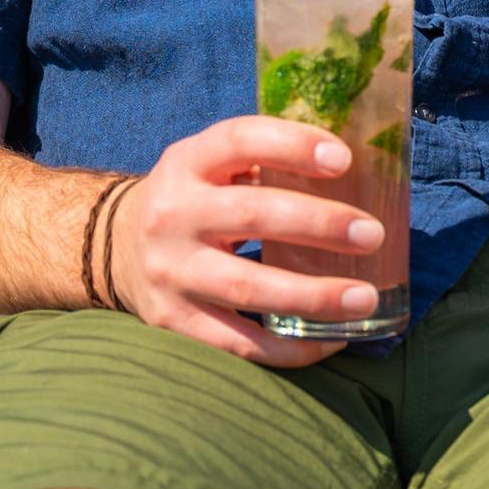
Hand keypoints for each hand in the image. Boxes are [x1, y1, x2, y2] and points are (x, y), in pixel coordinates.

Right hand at [110, 115, 386, 367]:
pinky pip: (237, 343)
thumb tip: (363, 168)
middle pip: (252, 215)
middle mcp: (174, 213)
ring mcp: (170, 272)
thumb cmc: (197, 196)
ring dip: (312, 296)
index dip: (293, 145)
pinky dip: (289, 347)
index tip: (344, 159)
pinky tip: (332, 339)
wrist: (117, 246)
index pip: (240, 140)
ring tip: (364, 298)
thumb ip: (268, 159)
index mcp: (190, 161)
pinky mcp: (173, 322)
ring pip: (247, 288)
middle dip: (319, 224)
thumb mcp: (214, 163)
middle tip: (372, 235)